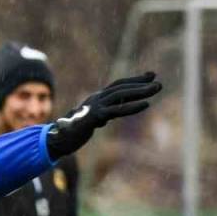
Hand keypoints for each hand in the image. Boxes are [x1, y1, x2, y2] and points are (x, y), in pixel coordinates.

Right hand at [45, 72, 161, 159]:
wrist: (57, 140)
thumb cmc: (71, 132)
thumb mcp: (88, 121)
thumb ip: (98, 116)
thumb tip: (104, 118)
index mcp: (95, 99)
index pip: (117, 85)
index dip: (133, 80)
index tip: (150, 75)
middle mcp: (95, 99)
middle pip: (120, 87)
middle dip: (140, 84)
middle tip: (158, 83)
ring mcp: (94, 106)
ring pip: (120, 95)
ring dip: (140, 91)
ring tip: (157, 88)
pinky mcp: (94, 117)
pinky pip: (117, 110)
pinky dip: (132, 106)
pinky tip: (146, 104)